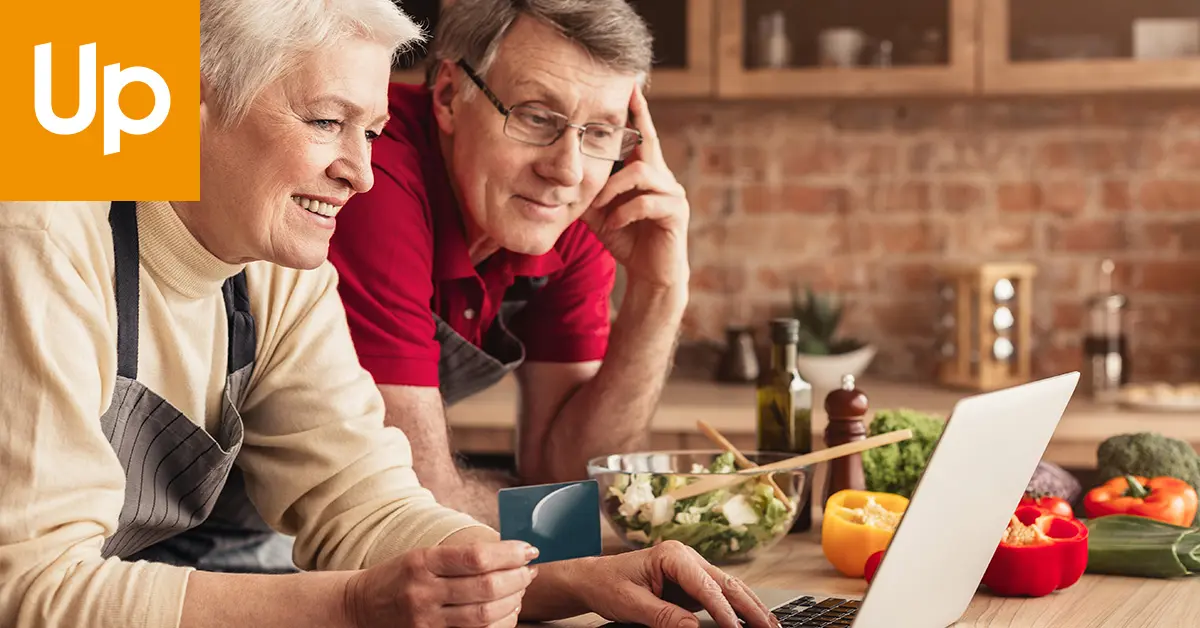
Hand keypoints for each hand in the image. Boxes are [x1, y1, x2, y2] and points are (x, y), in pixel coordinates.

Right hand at [345, 540, 539, 627]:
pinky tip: (507, 612)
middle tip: (530, 571)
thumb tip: (507, 552)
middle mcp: (424, 592)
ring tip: (520, 590)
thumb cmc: (398, 576)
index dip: (509, 553)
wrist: (360, 607)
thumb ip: (460, 556)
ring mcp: (427, 621)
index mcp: (422, 562)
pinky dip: (499, 624)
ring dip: (513, 601)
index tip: (528, 550)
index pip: (476, 556)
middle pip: (486, 587)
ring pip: (484, 616)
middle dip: (518, 578)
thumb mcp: (421, 556)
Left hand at [571, 541, 777, 627]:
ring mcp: (691, 569)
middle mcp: (686, 557)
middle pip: (726, 583)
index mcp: (671, 555)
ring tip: (772, 624)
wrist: (594, 579)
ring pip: (729, 588)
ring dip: (751, 607)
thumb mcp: (630, 604)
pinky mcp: (692, 582)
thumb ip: (662, 616)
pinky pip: (720, 595)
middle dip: (750, 607)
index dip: (722, 610)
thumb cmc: (608, 585)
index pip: (705, 586)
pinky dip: (738, 608)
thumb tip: (692, 627)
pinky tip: (752, 620)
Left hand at [581, 87, 688, 290]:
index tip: (630, 86)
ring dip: (613, 187)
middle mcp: (664, 178)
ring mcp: (673, 194)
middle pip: (647, 143)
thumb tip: (560, 175)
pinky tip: (612, 225)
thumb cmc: (626, 239)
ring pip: (641, 172)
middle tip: (622, 102)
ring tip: (599, 206)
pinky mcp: (676, 213)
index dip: (638, 112)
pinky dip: (624, 212)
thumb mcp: (599, 212)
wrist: (650, 275)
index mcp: (646, 173)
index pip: (642, 136)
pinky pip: (647, 201)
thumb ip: (588, 191)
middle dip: (635, 122)